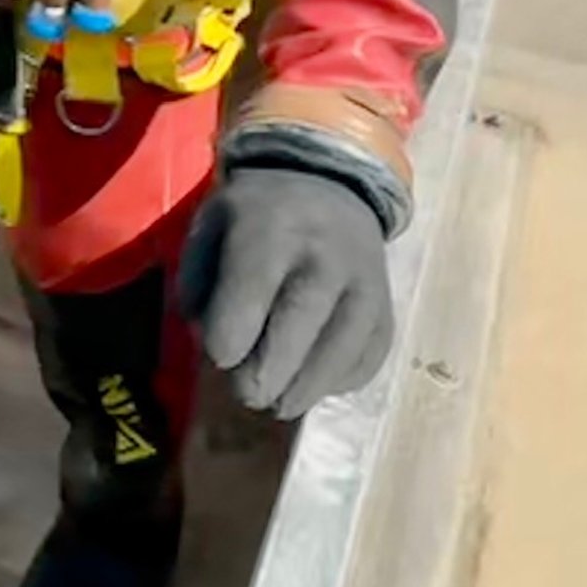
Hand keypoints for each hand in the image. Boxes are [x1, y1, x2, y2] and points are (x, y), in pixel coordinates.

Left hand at [178, 165, 393, 419]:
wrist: (329, 181)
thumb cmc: (257, 214)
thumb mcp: (212, 225)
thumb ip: (199, 281)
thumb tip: (207, 340)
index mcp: (270, 231)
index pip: (247, 301)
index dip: (228, 339)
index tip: (221, 354)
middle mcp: (324, 256)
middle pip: (299, 327)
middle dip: (268, 374)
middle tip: (249, 396)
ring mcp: (365, 282)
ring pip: (342, 348)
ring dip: (308, 387)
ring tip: (281, 405)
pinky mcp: (387, 305)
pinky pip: (370, 353)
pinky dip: (344, 378)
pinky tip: (318, 384)